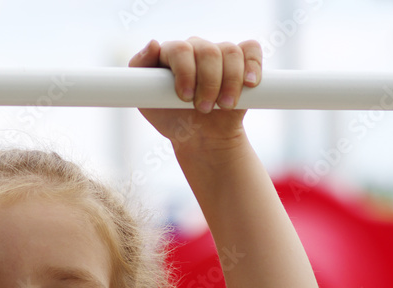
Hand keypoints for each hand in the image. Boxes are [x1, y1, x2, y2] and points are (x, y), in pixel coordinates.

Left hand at [129, 38, 261, 150]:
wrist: (201, 138)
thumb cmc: (171, 119)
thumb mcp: (147, 102)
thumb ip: (140, 70)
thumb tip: (153, 43)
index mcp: (171, 54)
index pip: (180, 49)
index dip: (185, 72)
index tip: (185, 97)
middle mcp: (196, 49)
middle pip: (208, 51)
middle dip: (208, 83)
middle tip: (203, 108)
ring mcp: (219, 53)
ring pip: (230, 52)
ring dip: (229, 82)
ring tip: (224, 106)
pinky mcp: (243, 62)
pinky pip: (251, 51)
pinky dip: (252, 66)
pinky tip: (249, 84)